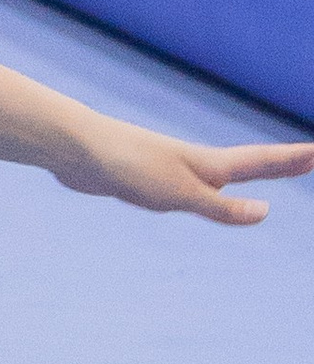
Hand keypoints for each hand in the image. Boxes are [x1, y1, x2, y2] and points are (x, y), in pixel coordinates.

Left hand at [47, 117, 311, 223]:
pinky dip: (201, 189)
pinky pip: (182, 188)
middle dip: (278, 165)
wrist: (74, 150)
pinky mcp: (143, 179)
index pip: (260, 161)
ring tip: (259, 173)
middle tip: (307, 159)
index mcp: (205, 165)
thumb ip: (220, 206)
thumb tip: (265, 213)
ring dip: (240, 174)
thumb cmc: (127, 167)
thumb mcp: (180, 194)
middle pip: (245, 165)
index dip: (291, 160)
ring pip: (213, 176)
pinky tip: (186, 194)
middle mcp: (191, 163)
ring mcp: (168, 169)